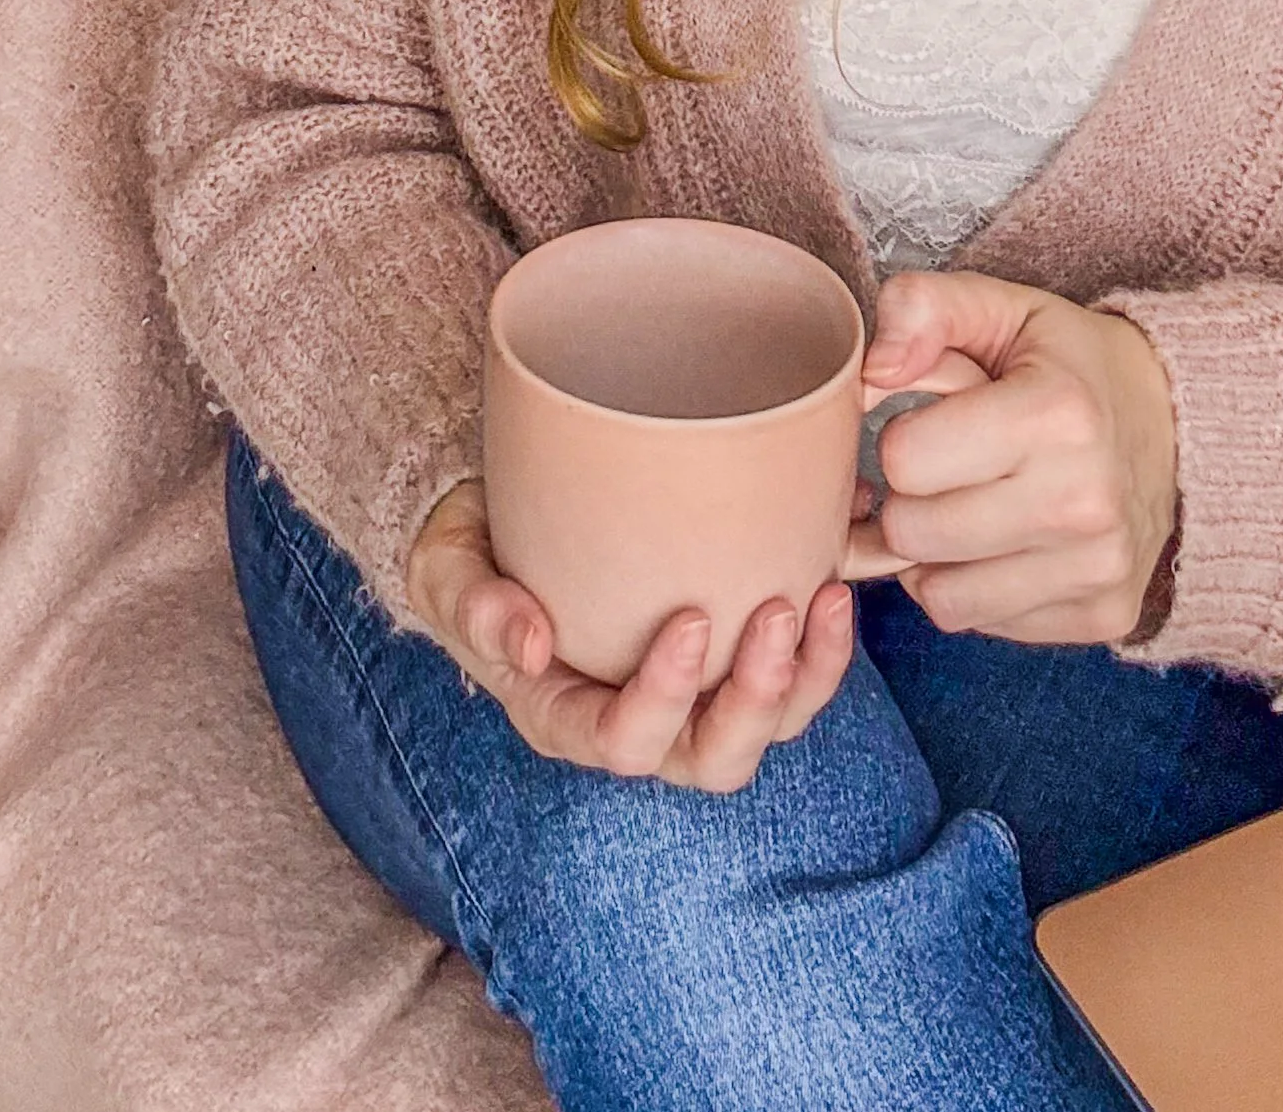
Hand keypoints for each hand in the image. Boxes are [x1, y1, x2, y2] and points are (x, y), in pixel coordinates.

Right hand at [406, 481, 853, 791]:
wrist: (498, 523)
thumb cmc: (469, 555)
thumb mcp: (449, 573)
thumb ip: (476, 607)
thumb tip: (528, 647)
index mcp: (566, 717)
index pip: (625, 742)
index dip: (666, 697)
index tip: (693, 618)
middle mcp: (638, 723)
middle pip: (713, 759)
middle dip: (756, 699)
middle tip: (776, 610)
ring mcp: (690, 697)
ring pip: (767, 729)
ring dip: (807, 677)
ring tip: (827, 597)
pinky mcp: (726, 658)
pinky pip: (790, 680)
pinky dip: (822, 646)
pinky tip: (833, 578)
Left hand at [844, 273, 1177, 645]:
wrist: (1180, 425)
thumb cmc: (1071, 364)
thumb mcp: (1002, 308)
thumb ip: (923, 308)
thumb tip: (872, 370)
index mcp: (1056, 413)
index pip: (904, 460)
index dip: (902, 438)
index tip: (933, 424)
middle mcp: (1085, 500)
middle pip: (913, 534)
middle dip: (909, 499)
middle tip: (942, 470)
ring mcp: (1099, 568)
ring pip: (940, 595)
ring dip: (933, 556)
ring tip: (964, 507)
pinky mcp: (1102, 614)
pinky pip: (981, 623)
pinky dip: (972, 588)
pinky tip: (998, 544)